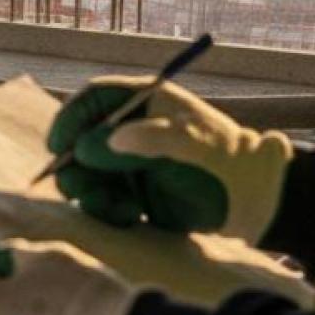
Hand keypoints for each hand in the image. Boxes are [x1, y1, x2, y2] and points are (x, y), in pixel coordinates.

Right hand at [48, 76, 291, 240]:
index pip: (95, 99)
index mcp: (145, 103)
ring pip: (88, 173)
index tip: (59, 146)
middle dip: (75, 164)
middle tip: (75, 188)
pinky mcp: (135, 192)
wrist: (255, 202)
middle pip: (82, 138)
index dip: (72, 118)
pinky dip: (108, 209)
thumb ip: (138, 142)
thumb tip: (89, 146)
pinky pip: (104, 199)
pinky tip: (131, 216)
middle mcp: (132, 130)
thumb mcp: (184, 144)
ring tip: (119, 208)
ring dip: (92, 192)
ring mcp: (132, 162)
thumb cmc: (224, 162)